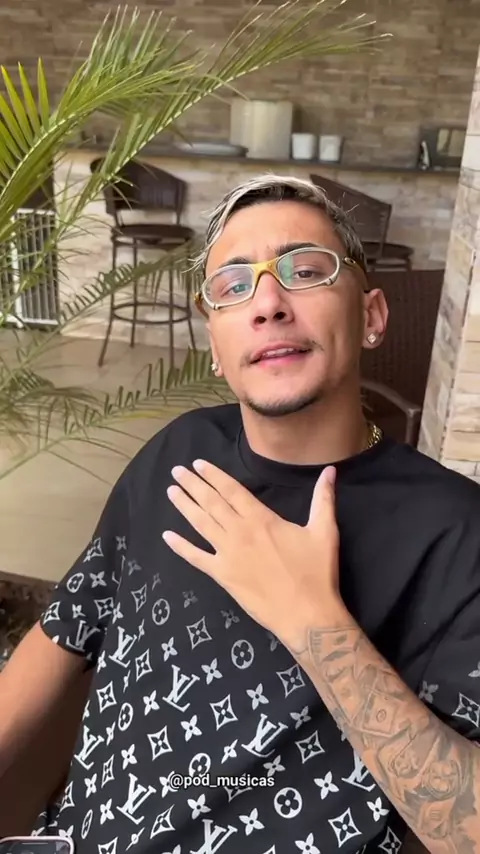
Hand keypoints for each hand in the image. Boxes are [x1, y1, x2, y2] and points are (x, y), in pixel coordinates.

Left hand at [162, 459, 341, 651]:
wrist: (306, 614)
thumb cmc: (316, 572)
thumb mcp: (324, 531)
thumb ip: (324, 498)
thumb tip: (330, 471)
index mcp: (261, 519)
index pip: (231, 490)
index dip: (213, 475)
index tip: (198, 464)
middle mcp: (239, 532)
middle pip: (211, 502)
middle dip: (192, 485)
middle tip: (177, 471)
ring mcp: (227, 554)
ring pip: (200, 524)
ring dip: (184, 506)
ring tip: (170, 491)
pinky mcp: (222, 576)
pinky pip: (196, 558)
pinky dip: (180, 547)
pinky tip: (167, 536)